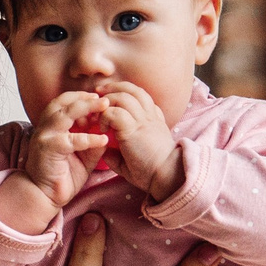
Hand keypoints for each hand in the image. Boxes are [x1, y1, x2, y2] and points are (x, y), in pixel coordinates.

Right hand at [4, 92, 112, 229]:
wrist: (45, 196)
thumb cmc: (62, 175)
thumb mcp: (83, 156)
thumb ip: (93, 143)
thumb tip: (109, 132)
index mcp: (52, 126)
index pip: (65, 102)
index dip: (83, 98)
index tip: (102, 100)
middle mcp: (46, 128)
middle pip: (63, 101)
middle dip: (85, 97)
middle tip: (105, 99)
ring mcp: (45, 137)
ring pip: (64, 114)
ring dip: (86, 108)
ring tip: (104, 107)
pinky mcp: (48, 149)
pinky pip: (72, 139)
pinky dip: (89, 138)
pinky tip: (103, 140)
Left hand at [97, 81, 182, 199]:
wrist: (167, 176)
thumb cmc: (153, 172)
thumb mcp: (136, 158)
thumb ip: (120, 152)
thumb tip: (106, 152)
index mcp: (154, 119)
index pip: (140, 95)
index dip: (123, 92)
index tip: (108, 99)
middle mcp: (150, 116)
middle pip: (132, 89)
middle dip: (112, 88)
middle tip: (97, 94)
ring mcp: (144, 120)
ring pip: (123, 96)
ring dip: (107, 101)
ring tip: (98, 113)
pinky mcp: (135, 129)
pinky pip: (116, 112)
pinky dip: (106, 116)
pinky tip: (103, 128)